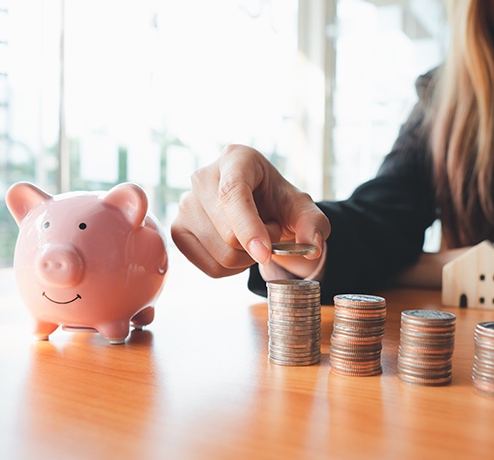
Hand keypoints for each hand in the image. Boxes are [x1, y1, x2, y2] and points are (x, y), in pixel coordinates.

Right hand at [171, 144, 330, 277]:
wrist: (260, 209)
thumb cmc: (278, 203)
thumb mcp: (303, 208)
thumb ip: (315, 224)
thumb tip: (311, 246)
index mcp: (236, 159)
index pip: (233, 194)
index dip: (248, 227)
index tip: (265, 253)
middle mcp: (203, 176)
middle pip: (228, 234)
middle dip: (260, 243)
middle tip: (271, 229)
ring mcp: (185, 204)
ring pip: (220, 255)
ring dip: (247, 257)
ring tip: (253, 236)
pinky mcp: (178, 230)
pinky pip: (209, 267)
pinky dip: (231, 268)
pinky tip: (237, 248)